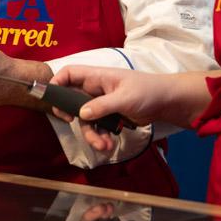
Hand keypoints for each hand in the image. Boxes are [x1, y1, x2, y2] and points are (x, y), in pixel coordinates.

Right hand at [50, 66, 212, 152]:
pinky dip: (100, 136)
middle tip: (68, 122)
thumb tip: (81, 115)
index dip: (57, 83)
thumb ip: (102, 106)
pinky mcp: (109, 116)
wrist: (167, 102)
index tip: (53, 99)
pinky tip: (108, 144)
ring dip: (90, 133)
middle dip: (71, 114)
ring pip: (85, 118)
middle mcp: (95, 89)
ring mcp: (102, 103)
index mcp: (97, 77)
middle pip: (72, 100)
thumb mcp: (124, 98)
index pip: (70, 73)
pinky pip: (97, 127)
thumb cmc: (147, 91)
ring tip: (103, 146)